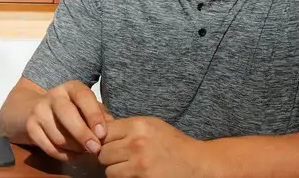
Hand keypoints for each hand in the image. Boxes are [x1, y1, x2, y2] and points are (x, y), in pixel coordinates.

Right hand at [26, 80, 113, 160]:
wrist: (32, 110)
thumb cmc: (69, 110)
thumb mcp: (85, 107)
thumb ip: (100, 114)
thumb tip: (112, 128)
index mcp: (71, 88)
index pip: (83, 97)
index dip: (93, 115)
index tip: (102, 133)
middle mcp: (53, 95)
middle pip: (67, 114)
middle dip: (82, 134)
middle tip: (95, 149)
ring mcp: (39, 110)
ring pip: (58, 135)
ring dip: (74, 148)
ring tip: (84, 151)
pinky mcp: (30, 127)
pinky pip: (48, 147)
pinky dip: (63, 155)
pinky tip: (72, 155)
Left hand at [97, 117, 211, 177]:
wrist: (197, 163)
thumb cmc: (173, 144)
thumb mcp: (151, 126)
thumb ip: (127, 127)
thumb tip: (101, 128)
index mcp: (138, 125)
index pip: (104, 132)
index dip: (105, 139)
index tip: (110, 144)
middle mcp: (136, 142)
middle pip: (103, 152)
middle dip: (109, 156)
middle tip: (120, 158)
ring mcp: (139, 163)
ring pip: (108, 169)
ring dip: (115, 170)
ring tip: (128, 167)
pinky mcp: (142, 177)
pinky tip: (134, 174)